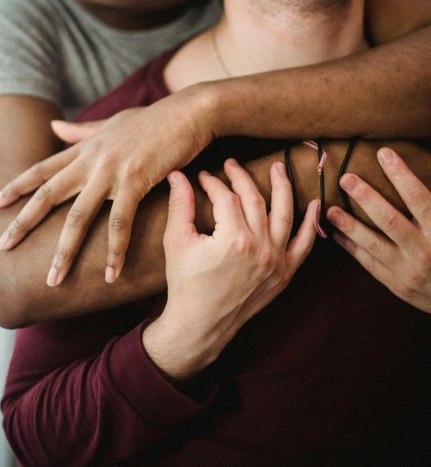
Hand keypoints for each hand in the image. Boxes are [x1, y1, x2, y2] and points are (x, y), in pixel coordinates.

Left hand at [0, 87, 215, 284]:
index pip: (43, 169)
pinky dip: (115, 250)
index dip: (17, 186)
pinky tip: (110, 273)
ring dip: (65, 251)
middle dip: (23, 221)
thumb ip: (82, 131)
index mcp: (86, 148)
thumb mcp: (112, 123)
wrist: (189, 112)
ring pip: (79, 216)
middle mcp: (92, 159)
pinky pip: (121, 222)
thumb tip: (53, 126)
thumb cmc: (155, 120)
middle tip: (2, 246)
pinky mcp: (137, 180)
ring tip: (53, 280)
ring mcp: (112, 170)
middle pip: (49, 194)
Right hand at [142, 159, 319, 380]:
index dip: (213, 182)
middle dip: (241, 178)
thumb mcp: (176, 241)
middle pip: (255, 200)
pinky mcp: (283, 274)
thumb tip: (177, 173)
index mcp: (233, 239)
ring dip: (283, 187)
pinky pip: (303, 245)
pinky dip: (310, 224)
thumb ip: (180, 204)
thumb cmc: (185, 283)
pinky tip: (314, 203)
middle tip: (231, 164)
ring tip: (278, 168)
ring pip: (284, 214)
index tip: (202, 177)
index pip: (226, 197)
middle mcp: (260, 248)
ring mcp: (275, 262)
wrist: (199, 325)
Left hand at [326, 147, 430, 312]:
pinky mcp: (398, 285)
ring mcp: (409, 270)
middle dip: (366, 197)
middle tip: (346, 178)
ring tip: (331, 210)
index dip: (400, 174)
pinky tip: (337, 235)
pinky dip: (352, 249)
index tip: (384, 153)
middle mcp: (423, 250)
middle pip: (389, 219)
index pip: (418, 197)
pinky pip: (370, 265)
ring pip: (374, 245)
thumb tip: (427, 169)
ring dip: (350, 225)